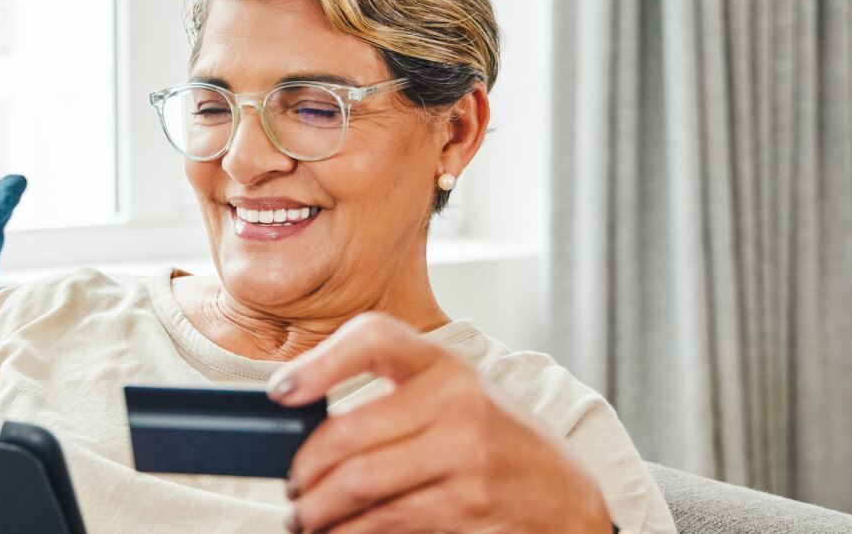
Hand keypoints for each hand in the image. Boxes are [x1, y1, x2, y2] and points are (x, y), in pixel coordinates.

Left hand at [268, 313, 613, 533]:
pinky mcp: (470, 504)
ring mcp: (467, 454)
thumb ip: (396, 399)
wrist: (569, 497)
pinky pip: (387, 520)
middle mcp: (458, 401)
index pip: (374, 338)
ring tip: (306, 518)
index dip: (320, 362)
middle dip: (304, 470)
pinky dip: (349, 533)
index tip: (281, 392)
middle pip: (348, 431)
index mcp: (445, 365)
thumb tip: (304, 417)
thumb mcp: (456, 399)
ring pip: (359, 484)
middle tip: (292, 489)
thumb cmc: (499, 443)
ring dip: (317, 510)